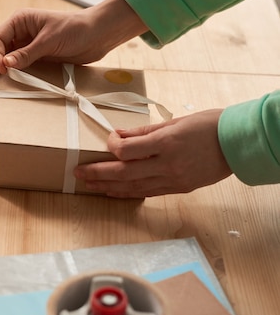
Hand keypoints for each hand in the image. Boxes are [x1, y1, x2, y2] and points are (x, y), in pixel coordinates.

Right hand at [0, 0, 147, 89]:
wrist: (98, 35)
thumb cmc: (76, 29)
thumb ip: (27, 53)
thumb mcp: (50, 40)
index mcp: (20, 21)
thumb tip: (5, 64)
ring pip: (2, 60)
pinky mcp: (34, 58)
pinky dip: (7, 75)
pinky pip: (16, 67)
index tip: (0, 69)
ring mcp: (25, 46)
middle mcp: (19, 33)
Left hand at [74, 109, 232, 197]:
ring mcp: (172, 179)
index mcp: (165, 143)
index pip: (126, 150)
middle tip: (78, 173)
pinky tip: (112, 192)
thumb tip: (118, 135)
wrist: (237, 143)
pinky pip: (146, 192)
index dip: (111, 145)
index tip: (108, 139)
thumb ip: (143, 131)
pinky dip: (127, 193)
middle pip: (123, 172)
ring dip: (107, 186)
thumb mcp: (174, 121)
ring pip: (132, 187)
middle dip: (97, 173)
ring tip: (88, 185)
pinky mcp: (178, 188)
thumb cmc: (207, 125)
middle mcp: (167, 164)